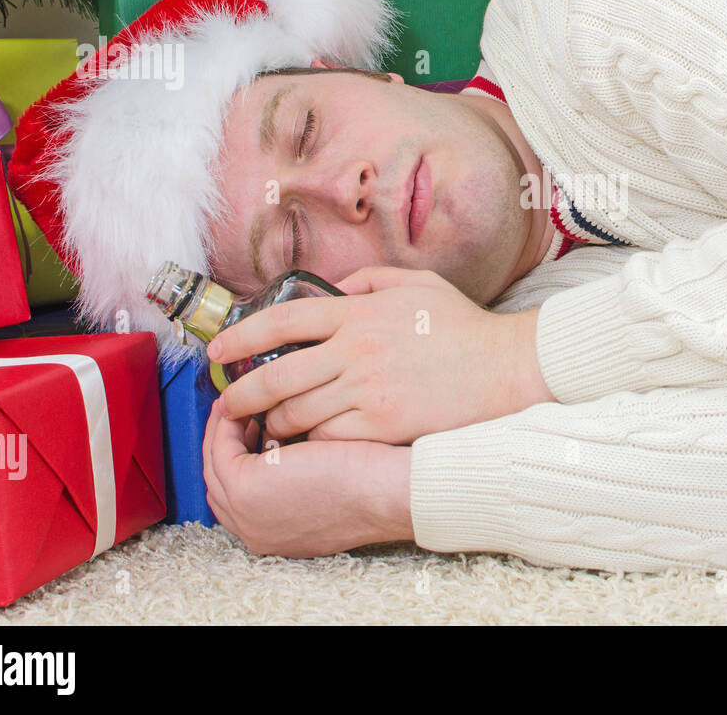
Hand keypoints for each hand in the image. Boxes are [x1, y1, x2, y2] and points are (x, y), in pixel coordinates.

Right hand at [202, 396, 412, 556]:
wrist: (386, 491)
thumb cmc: (374, 484)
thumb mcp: (326, 484)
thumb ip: (300, 473)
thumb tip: (286, 442)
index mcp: (275, 533)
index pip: (239, 497)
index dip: (241, 457)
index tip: (249, 425)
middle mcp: (255, 530)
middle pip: (220, 483)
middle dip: (224, 443)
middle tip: (236, 408)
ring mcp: (246, 513)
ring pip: (215, 465)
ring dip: (223, 430)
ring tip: (239, 401)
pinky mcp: (245, 488)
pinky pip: (220, 449)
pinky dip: (227, 423)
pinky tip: (243, 402)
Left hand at [208, 266, 552, 444]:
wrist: (508, 368)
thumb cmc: (465, 327)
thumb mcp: (418, 284)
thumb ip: (370, 281)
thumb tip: (335, 290)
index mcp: (359, 313)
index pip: (283, 320)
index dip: (241, 336)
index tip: (219, 350)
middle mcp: (356, 350)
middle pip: (276, 374)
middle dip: (241, 394)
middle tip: (228, 404)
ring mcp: (368, 389)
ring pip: (296, 412)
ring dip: (274, 423)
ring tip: (268, 428)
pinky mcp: (383, 423)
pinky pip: (328, 436)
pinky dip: (311, 441)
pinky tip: (307, 444)